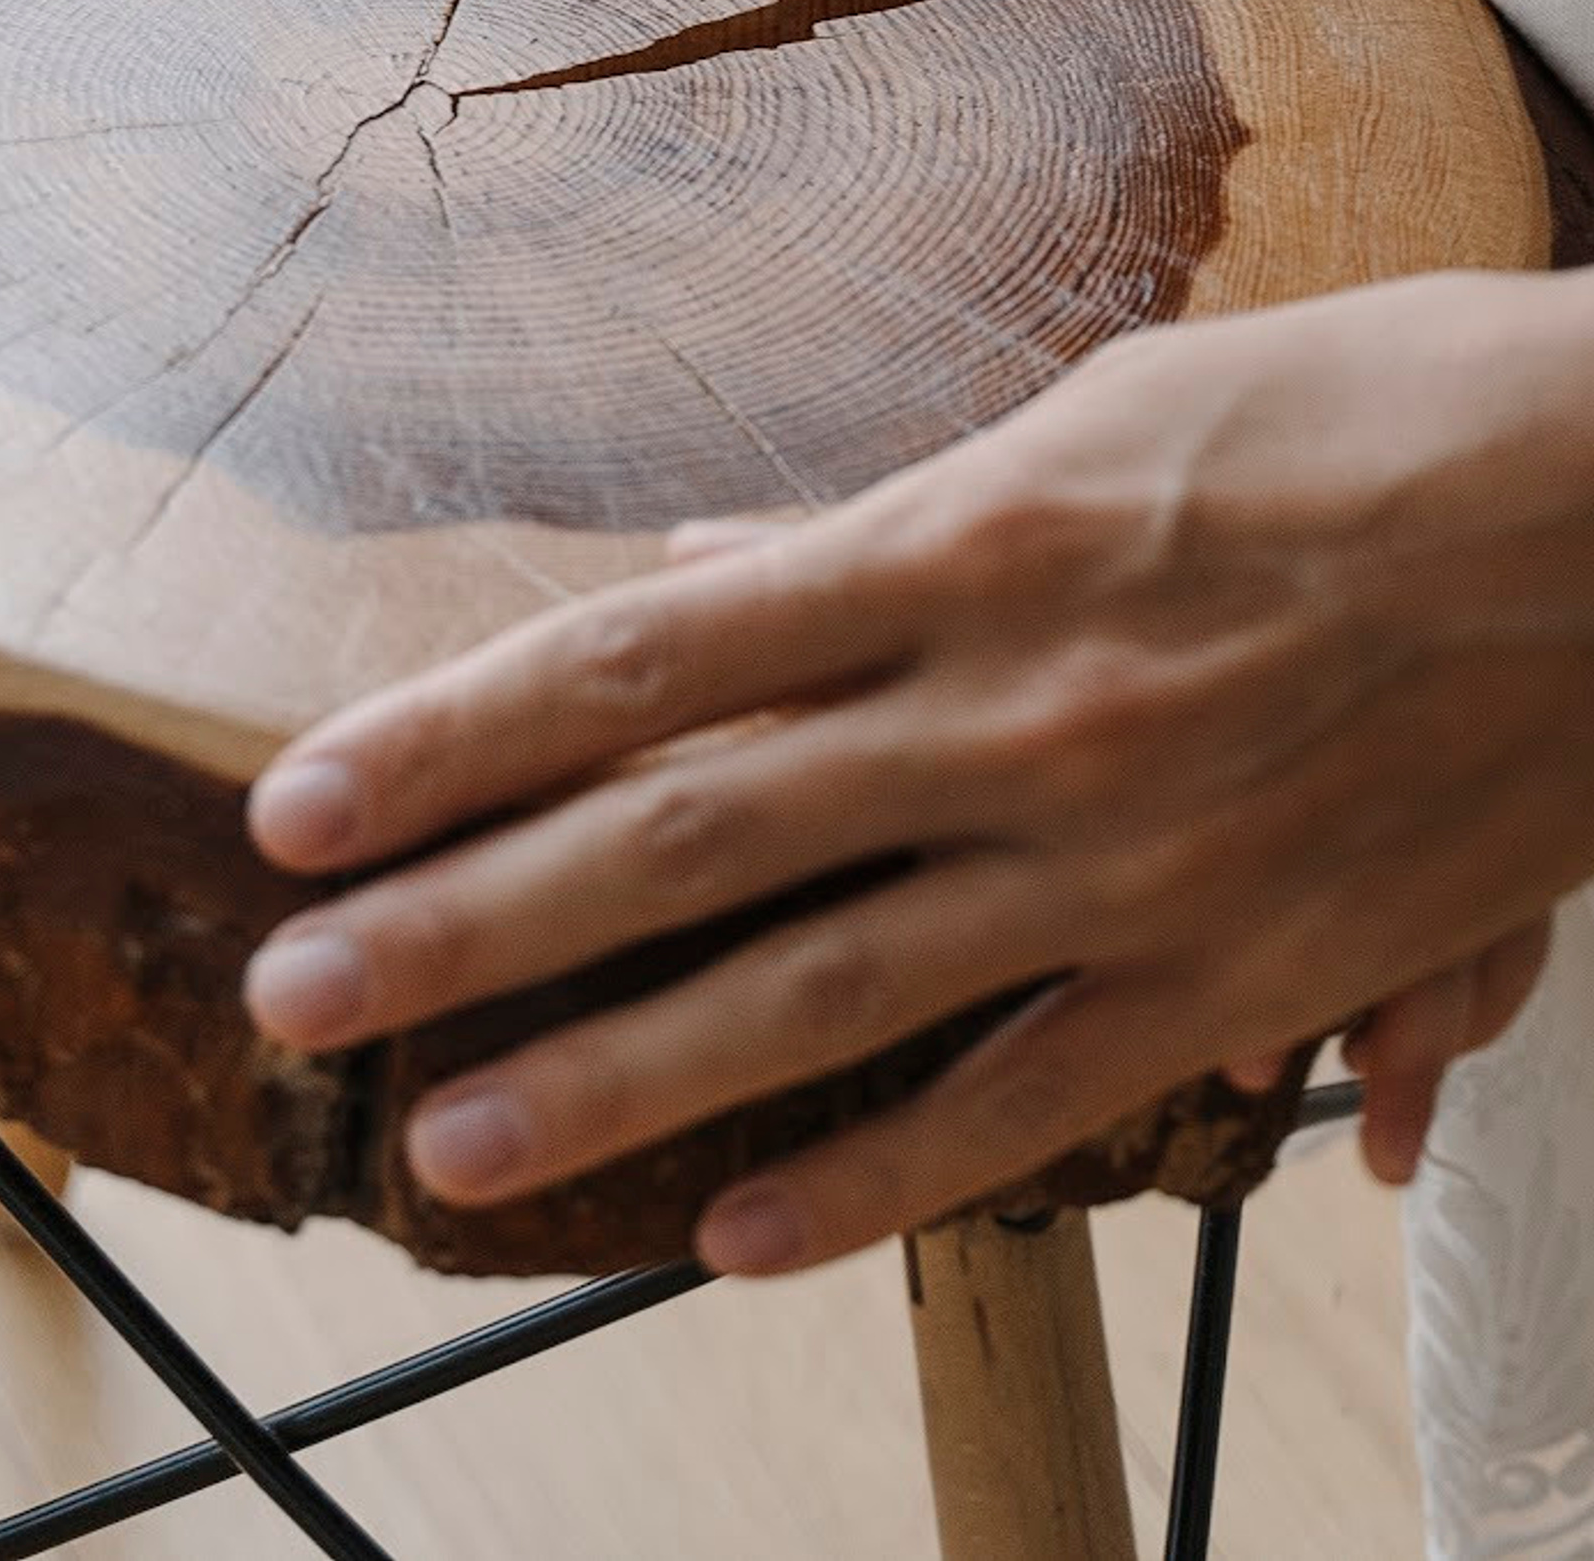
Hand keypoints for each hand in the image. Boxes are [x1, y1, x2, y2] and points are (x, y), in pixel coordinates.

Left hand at [240, 270, 1593, 1267]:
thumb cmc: (1361, 414)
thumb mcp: (1103, 414)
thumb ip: (900, 527)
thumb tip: (722, 567)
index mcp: (964, 537)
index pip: (644, 649)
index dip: (455, 731)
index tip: (300, 797)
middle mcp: (1007, 708)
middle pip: (680, 833)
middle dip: (466, 918)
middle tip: (292, 990)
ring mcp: (1116, 862)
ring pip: (814, 991)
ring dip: (614, 1077)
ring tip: (448, 1141)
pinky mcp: (1230, 969)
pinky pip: (1020, 1101)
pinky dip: (874, 1180)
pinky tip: (733, 1239)